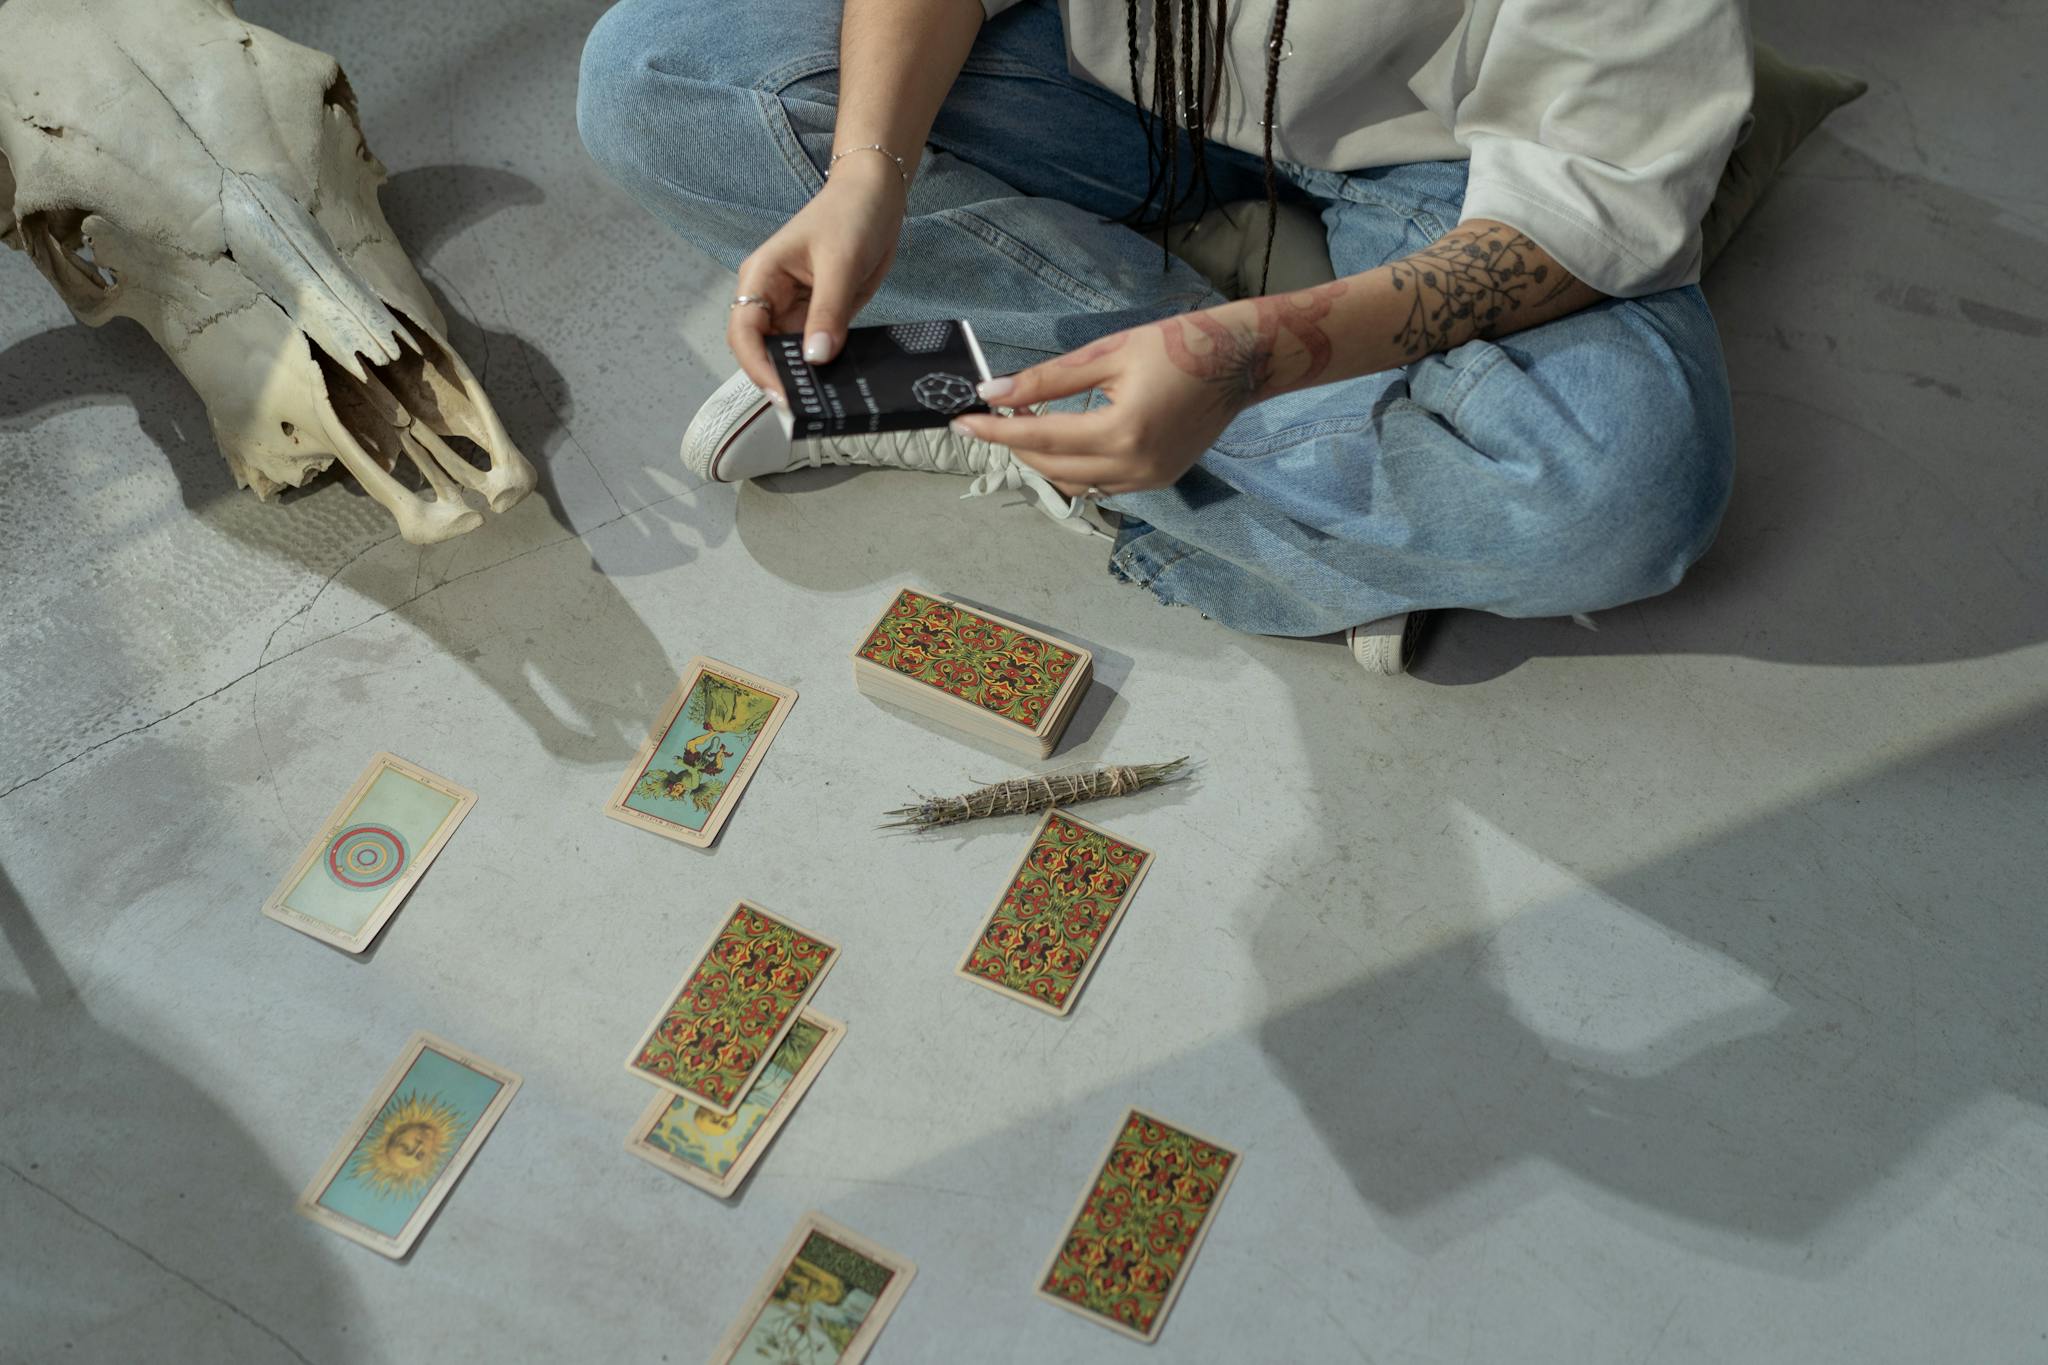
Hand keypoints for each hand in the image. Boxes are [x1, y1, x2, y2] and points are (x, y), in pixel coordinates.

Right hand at [726, 155, 906, 400]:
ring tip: (825, 403)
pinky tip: (839, 384)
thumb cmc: (851, 214)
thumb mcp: (841, 262)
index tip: (781, 392)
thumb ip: (828, 312)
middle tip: (806, 408)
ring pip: (790, 355)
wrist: (877, 197)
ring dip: (804, 378)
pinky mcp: (820, 317)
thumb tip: (816, 358)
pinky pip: (817, 349)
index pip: (744, 331)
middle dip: (780, 378)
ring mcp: (796, 309)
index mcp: (762, 277)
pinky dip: (825, 368)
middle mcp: (772, 297)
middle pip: (763, 350)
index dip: (757, 366)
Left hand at [949, 297, 1310, 497]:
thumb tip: (994, 391)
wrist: (1241, 362)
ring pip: (1075, 483)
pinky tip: (1065, 440)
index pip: (1040, 436)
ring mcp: (1149, 479)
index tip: (962, 419)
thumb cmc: (1178, 345)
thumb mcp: (1108, 353)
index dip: (996, 429)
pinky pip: (1102, 484)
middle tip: (994, 416)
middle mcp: (1135, 465)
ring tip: (1025, 427)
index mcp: (1122, 429)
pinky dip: (1075, 467)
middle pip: (1052, 467)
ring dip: (1043, 460)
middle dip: (1015, 444)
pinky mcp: (1158, 480)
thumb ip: (1048, 378)